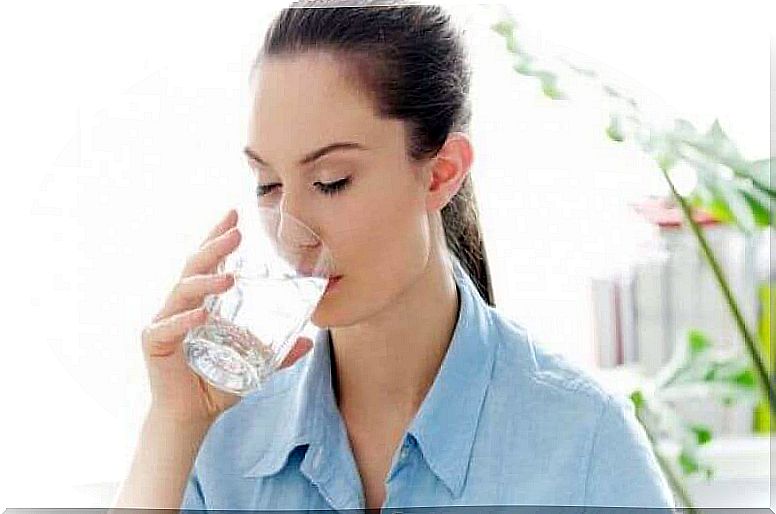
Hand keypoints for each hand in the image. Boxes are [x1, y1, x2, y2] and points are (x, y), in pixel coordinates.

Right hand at [140, 209, 312, 423]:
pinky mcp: (154, 343)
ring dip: (205, 282)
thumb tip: (309, 341)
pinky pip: (167, 327)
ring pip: (182, 292)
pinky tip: (201, 315)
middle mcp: (181, 306)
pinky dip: (184, 320)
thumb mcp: (254, 365)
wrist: (191, 416)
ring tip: (229, 278)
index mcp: (202, 303)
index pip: (209, 263)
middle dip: (214, 247)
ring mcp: (166, 322)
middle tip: (236, 232)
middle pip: (195, 267)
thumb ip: (279, 353)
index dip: (218, 238)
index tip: (235, 215)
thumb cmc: (217, 384)